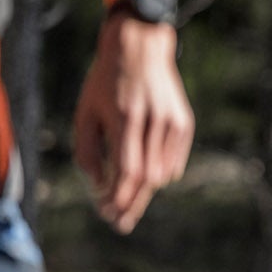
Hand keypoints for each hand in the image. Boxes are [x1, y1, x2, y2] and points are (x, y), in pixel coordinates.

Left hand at [73, 14, 192, 233]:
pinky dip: (160, 175)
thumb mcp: (86, 112)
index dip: (119, 197)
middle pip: (148, 178)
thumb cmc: (106, 82)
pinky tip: (147, 179)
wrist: (141, 48)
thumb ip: (89, 149)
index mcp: (126, 118)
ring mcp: (173, 123)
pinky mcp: (184, 124)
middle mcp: (153, 122)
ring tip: (128, 201)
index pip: (128, 171)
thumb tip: (98, 185)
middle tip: (120, 223)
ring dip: (144, 191)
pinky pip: (174, 161)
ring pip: (162, 173)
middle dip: (133, 204)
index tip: (108, 214)